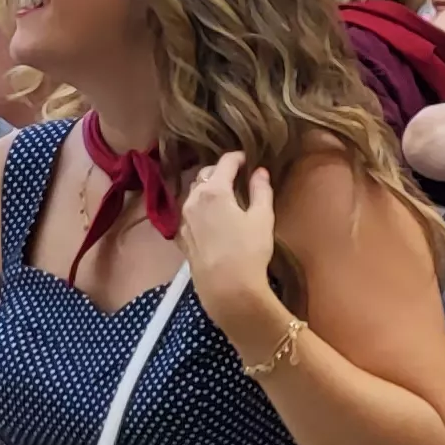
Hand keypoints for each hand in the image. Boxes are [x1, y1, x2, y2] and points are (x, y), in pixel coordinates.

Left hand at [177, 153, 279, 309]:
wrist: (226, 287)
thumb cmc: (249, 250)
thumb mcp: (262, 217)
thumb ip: (261, 190)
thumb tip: (259, 172)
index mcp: (214, 190)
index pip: (225, 162)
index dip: (238, 157)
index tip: (248, 158)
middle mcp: (193, 200)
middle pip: (205, 175)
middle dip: (221, 171)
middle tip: (238, 175)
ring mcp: (183, 219)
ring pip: (194, 193)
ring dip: (209, 188)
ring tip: (226, 194)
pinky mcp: (181, 236)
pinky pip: (190, 212)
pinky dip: (201, 206)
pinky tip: (213, 216)